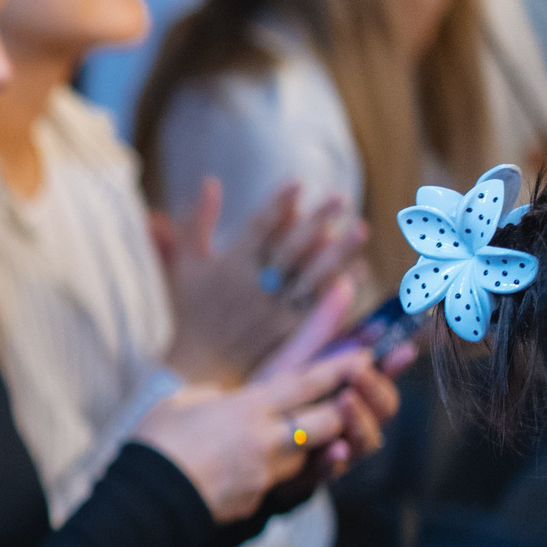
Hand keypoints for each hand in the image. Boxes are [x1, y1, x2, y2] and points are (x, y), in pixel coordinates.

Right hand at [134, 281, 389, 520]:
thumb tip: (225, 398)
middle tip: (348, 399)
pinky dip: (269, 471)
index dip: (339, 367)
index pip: (306, 382)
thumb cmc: (155, 443)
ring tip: (291, 435)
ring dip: (309, 443)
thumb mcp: (181, 402)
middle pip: (326, 421)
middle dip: (342, 410)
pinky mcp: (255, 498)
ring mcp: (264, 472)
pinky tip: (245, 469)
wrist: (145, 499)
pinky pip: (274, 481)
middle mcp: (265, 439)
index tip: (363, 356)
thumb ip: (214, 397)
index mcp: (247, 407)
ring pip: (307, 453)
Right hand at [155, 179, 364, 387]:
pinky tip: (356, 271)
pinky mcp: (288, 333)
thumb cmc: (189, 310)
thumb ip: (197, 222)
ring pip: (312, 276)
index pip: (259, 228)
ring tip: (360, 229)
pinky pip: (318, 308)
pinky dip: (338, 289)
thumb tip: (211, 181)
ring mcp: (274, 311)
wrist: (195, 365)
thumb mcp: (185, 264)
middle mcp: (254, 287)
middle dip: (316, 221)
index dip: (279, 204)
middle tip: (340, 198)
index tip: (298, 182)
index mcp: (229, 266)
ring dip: (338, 252)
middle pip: (291, 248)